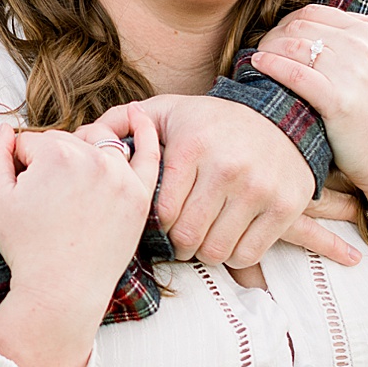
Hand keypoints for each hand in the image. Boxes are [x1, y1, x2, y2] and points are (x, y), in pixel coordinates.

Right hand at [0, 120, 159, 366]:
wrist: (62, 291)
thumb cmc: (26, 247)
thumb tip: (4, 130)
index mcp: (55, 153)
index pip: (31, 142)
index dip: (19, 167)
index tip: (23, 197)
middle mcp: (93, 158)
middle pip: (64, 141)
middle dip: (49, 162)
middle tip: (45, 202)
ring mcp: (121, 176)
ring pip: (97, 143)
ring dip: (82, 151)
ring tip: (70, 181)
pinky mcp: (139, 195)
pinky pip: (148, 155)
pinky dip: (145, 132)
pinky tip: (137, 114)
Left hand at [88, 96, 360, 268]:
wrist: (279, 119)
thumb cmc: (210, 122)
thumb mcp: (167, 112)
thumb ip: (121, 121)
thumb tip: (82, 135)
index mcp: (193, 145)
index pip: (162, 213)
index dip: (156, 226)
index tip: (160, 221)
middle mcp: (227, 166)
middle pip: (188, 238)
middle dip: (178, 245)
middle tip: (179, 237)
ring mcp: (259, 188)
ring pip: (216, 251)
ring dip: (205, 252)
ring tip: (203, 235)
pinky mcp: (285, 206)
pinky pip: (247, 253)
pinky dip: (233, 254)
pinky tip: (228, 235)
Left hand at [250, 5, 367, 222]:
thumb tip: (356, 17)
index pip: (316, 13)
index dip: (288, 21)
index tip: (276, 36)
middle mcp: (363, 48)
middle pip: (301, 27)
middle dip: (274, 34)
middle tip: (260, 49)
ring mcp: (351, 73)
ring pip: (294, 45)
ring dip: (268, 47)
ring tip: (256, 58)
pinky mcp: (338, 101)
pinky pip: (294, 73)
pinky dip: (270, 65)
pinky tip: (257, 65)